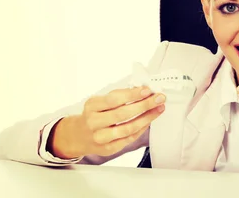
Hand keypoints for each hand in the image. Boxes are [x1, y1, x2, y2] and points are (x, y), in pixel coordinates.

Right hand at [49, 87, 165, 158]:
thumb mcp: (101, 101)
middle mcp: (94, 122)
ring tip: (159, 109)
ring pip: (128, 128)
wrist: (79, 135)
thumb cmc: (95, 114)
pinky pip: (129, 138)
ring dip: (147, 117)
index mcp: (92, 106)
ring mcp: (100, 137)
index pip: (114, 99)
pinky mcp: (108, 148)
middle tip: (159, 98)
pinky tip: (149, 120)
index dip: (132, 95)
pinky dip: (142, 128)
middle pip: (123, 114)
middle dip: (145, 105)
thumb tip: (143, 90)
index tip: (147, 90)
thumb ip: (120, 96)